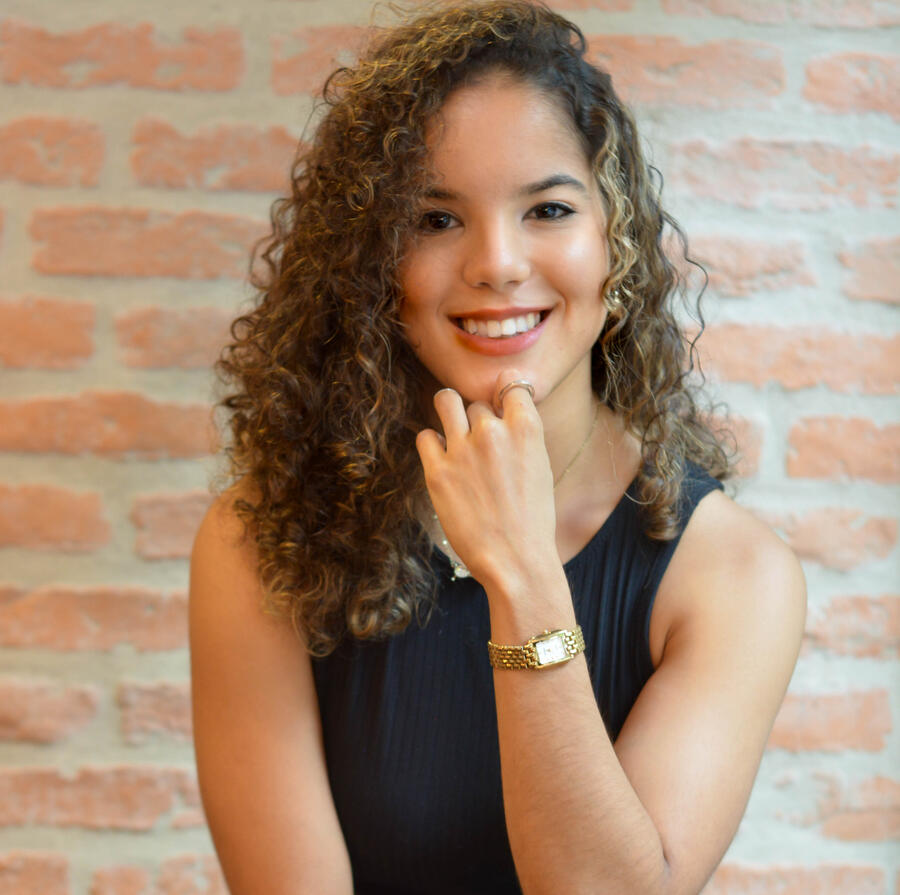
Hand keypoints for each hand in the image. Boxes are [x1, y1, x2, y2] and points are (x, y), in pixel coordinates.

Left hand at [415, 369, 557, 590]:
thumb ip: (519, 438)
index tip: (500, 406)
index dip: (504, 393)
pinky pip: (425, 436)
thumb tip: (498, 416)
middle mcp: (493, 432)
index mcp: (526, 429)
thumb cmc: (531, 520)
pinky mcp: (437, 470)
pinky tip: (442, 461)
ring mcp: (462, 449)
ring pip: (446, 401)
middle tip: (479, 444)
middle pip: (476, 403)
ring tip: (451, 431)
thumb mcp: (539, 468)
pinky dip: (432, 444)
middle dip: (476, 419)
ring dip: (448, 412)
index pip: (510, 384)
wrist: (515, 561)